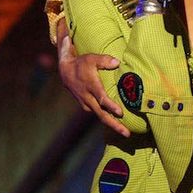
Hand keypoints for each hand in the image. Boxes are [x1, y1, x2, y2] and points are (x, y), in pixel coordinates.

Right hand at [56, 19, 130, 136]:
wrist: (65, 71)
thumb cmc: (81, 63)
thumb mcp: (91, 58)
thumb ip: (105, 60)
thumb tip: (117, 62)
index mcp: (91, 86)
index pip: (101, 99)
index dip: (110, 106)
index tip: (120, 113)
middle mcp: (88, 98)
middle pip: (102, 114)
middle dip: (115, 125)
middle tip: (127, 134)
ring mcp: (86, 103)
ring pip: (100, 116)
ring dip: (112, 124)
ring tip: (125, 133)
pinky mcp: (86, 105)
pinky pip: (98, 114)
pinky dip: (107, 119)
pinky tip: (117, 124)